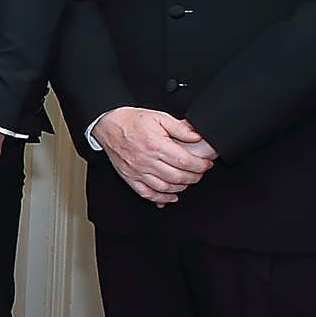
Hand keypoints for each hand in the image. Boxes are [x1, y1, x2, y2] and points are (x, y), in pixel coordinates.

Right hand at [91, 107, 214, 205]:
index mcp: (156, 145)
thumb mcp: (160, 117)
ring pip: (165, 188)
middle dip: (195, 177)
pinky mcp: (130, 178)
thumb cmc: (133, 121)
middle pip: (178, 177)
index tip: (206, 164)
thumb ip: (180, 127)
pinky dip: (161, 199)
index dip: (200, 165)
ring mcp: (138, 171)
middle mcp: (147, 161)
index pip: (185, 162)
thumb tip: (197, 137)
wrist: (109, 126)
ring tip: (187, 180)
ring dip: (181, 187)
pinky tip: (171, 197)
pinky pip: (147, 194)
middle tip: (200, 172)